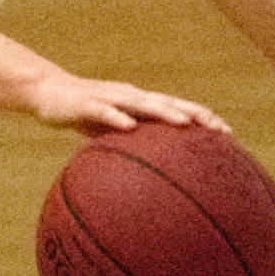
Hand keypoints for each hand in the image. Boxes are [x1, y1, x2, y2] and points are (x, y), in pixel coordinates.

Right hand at [28, 71, 230, 137]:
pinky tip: (129, 126)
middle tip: (221, 130)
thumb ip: (128, 148)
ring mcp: (111, 97)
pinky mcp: (87, 102)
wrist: (46, 91)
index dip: (203, 118)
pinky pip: (104, 110)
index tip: (229, 134)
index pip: (177, 108)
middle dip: (196, 114)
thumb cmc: (83, 113)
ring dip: (165, 111)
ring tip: (185, 123)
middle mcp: (131, 96)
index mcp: (139, 104)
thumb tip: (149, 184)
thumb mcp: (109, 133)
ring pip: (143, 102)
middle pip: (170, 103)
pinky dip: (118, 117)